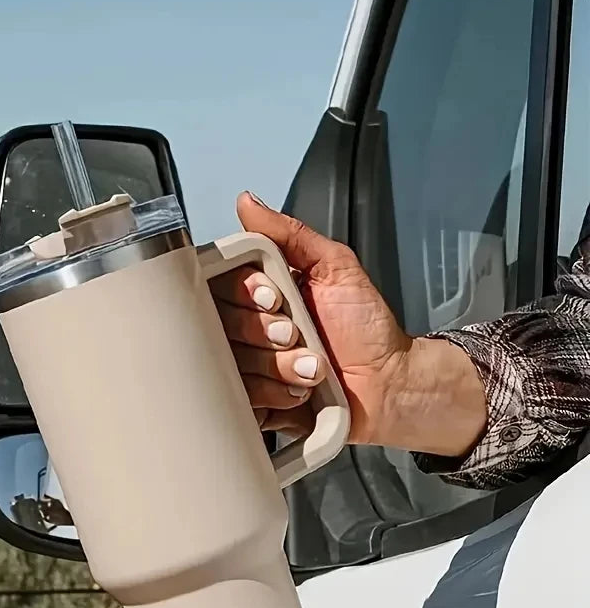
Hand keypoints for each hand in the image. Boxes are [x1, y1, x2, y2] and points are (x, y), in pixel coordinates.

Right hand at [213, 191, 487, 456]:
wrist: (389, 384)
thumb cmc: (367, 328)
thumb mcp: (335, 267)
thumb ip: (291, 234)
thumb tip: (248, 203)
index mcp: (259, 295)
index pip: (219, 285)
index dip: (242, 293)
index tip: (274, 298)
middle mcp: (248, 330)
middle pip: (219, 326)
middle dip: (263, 332)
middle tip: (295, 333)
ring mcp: (248, 369)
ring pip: (230, 366)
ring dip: (276, 367)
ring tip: (310, 368)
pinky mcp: (254, 404)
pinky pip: (239, 401)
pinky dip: (270, 397)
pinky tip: (296, 393)